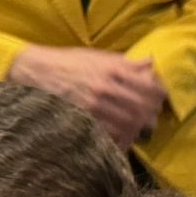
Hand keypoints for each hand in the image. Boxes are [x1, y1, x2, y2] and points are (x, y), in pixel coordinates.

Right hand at [7, 44, 165, 147]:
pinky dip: (121, 140)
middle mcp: (106, 89)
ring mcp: (94, 108)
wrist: (35, 72)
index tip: (160, 100)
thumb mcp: (99, 56)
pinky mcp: (83, 122)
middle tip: (151, 118)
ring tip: (138, 128)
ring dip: (138, 129)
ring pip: (130, 126)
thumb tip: (152, 62)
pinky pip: (110, 138)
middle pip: (143, 109)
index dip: (160, 96)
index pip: (151, 88)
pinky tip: (122, 138)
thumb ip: (127, 63)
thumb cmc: (69, 63)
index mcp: (114, 70)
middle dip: (151, 115)